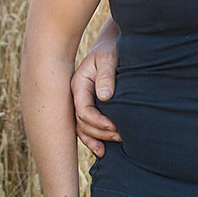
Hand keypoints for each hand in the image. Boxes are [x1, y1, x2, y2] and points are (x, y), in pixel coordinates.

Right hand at [72, 40, 120, 156]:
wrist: (110, 46)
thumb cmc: (110, 50)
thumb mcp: (109, 58)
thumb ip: (106, 76)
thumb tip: (105, 97)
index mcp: (79, 84)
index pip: (83, 111)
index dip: (98, 122)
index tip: (114, 126)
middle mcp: (77, 95)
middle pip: (82, 123)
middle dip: (100, 132)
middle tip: (121, 135)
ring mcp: (81, 102)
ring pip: (82, 128)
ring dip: (97, 138)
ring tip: (115, 143)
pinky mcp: (89, 106)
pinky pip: (86, 126)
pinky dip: (93, 139)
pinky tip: (102, 150)